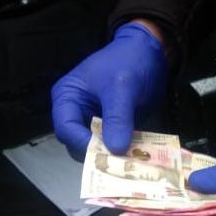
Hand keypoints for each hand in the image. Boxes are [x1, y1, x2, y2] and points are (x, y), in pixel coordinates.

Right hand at [52, 22, 167, 158]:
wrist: (150, 52)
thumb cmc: (128, 61)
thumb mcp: (122, 88)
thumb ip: (117, 117)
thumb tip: (115, 149)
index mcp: (68, 98)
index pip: (65, 129)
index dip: (82, 143)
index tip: (105, 153)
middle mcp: (77, 113)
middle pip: (78, 144)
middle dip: (98, 154)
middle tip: (119, 163)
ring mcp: (95, 122)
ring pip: (97, 149)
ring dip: (113, 157)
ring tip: (131, 162)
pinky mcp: (113, 128)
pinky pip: (114, 146)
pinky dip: (124, 153)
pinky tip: (138, 157)